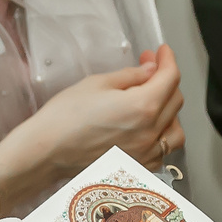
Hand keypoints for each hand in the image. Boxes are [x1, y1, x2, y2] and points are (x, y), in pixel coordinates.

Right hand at [0, 46, 183, 204]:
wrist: (45, 153)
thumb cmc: (64, 118)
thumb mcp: (97, 84)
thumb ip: (130, 76)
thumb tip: (150, 71)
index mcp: (143, 107)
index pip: (170, 77)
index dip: (168, 60)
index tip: (162, 53)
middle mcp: (150, 133)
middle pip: (175, 100)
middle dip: (165, 79)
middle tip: (148, 69)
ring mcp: (146, 154)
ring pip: (175, 129)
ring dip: (169, 111)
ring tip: (153, 101)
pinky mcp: (138, 169)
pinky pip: (163, 151)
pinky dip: (161, 136)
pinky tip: (147, 128)